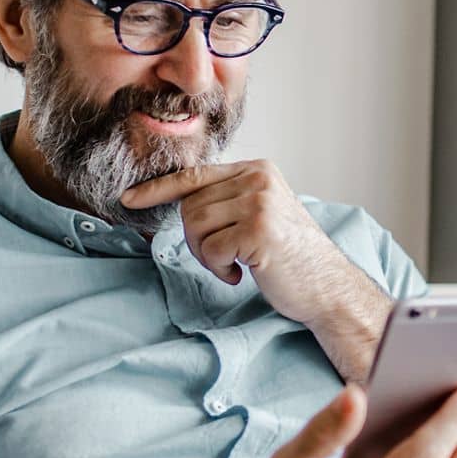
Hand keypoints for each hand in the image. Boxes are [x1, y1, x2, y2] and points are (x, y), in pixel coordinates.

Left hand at [120, 159, 381, 325]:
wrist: (328, 286)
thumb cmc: (291, 257)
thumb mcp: (261, 214)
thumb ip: (229, 200)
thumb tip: (180, 202)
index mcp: (258, 170)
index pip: (195, 175)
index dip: (158, 189)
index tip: (128, 199)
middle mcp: (258, 179)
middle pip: (190, 206)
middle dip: (195, 240)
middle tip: (223, 259)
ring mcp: (260, 202)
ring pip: (195, 226)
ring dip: (207, 256)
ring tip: (235, 265)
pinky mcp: (259, 231)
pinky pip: (212, 249)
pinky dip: (220, 269)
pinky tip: (244, 274)